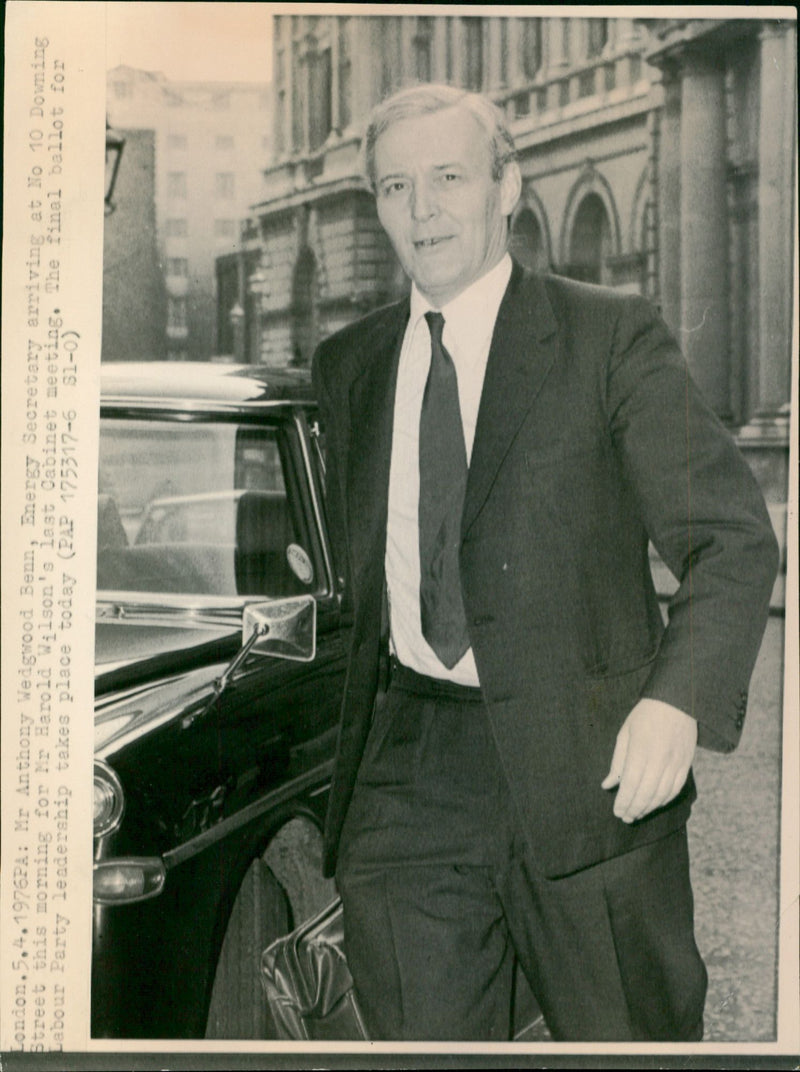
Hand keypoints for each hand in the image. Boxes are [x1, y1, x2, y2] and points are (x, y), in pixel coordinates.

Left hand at [601, 698, 696, 822]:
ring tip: (637, 814)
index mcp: (641, 748)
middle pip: (646, 793)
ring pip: (662, 794)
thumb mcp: (625, 733)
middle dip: (634, 809)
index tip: (617, 812)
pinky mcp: (687, 763)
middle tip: (625, 818)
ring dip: (648, 808)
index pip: (630, 783)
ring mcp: (676, 762)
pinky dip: (664, 800)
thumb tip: (607, 785)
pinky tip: (654, 804)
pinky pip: (676, 788)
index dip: (623, 801)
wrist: (678, 700)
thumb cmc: (645, 715)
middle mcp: (660, 758)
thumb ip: (617, 762)